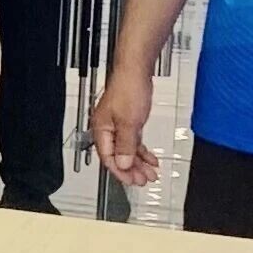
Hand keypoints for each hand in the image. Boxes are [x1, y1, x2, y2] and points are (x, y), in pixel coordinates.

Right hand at [91, 67, 157, 190]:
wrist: (135, 71)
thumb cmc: (128, 89)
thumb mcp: (129, 122)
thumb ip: (126, 145)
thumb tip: (122, 164)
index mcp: (102, 130)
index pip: (108, 158)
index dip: (121, 172)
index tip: (133, 181)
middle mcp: (107, 130)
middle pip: (118, 157)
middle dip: (132, 170)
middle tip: (144, 180)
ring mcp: (117, 126)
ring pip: (127, 151)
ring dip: (139, 163)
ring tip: (150, 173)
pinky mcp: (127, 121)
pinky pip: (133, 142)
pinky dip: (142, 152)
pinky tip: (151, 159)